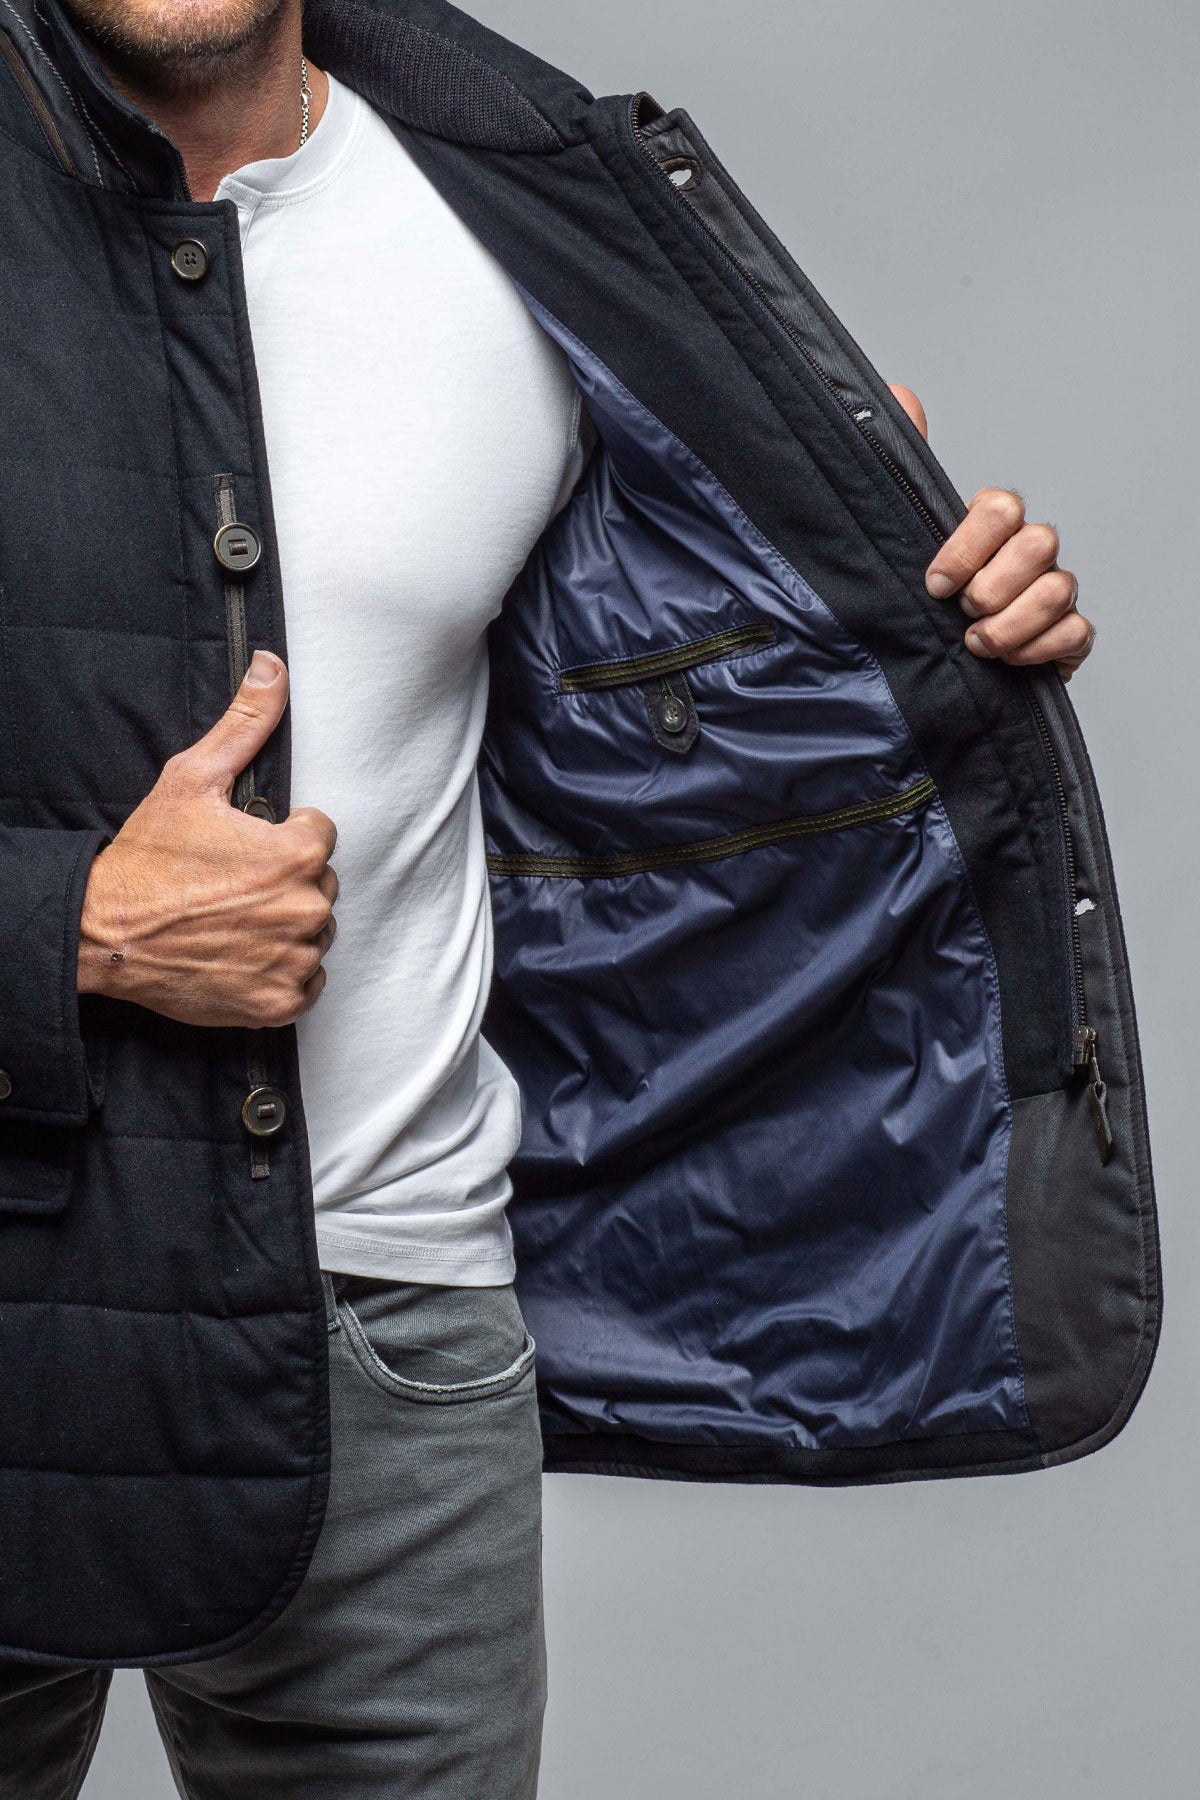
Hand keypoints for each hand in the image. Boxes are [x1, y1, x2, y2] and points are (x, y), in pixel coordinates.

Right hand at [78, 652, 337, 1027]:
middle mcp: (308, 907)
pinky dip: (280, 972)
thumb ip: (245, 723)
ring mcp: (295, 959)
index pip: (319, 835)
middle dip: (286, 881)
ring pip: (314, 933)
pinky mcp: (280, 1002)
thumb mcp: (192, 779)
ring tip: (233, 920)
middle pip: (320, 885)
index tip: (244, 848)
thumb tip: (272, 666)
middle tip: (232, 886)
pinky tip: (242, 955)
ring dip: (285, 927)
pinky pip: (306, 983)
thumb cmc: (149, 857)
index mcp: (299, 853)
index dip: (282, 836)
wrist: (106, 933)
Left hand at [888, 384, 1094, 679]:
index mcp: (990, 525)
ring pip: (1057, 590)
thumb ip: (901, 470)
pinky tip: (1007, 662)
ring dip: (1009, 625)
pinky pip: (1076, 632)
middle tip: (961, 613)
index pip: (1001, 507)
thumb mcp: (900, 538)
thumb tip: (900, 396)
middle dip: (992, 588)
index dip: (967, 547)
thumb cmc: (923, 605)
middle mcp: (1028, 551)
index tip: (935, 585)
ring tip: (976, 644)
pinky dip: (1037, 651)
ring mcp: (1053, 590)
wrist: (933, 669)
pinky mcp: (1068, 634)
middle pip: (1039, 542)